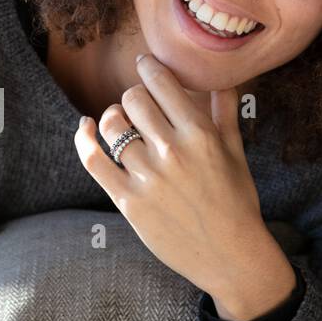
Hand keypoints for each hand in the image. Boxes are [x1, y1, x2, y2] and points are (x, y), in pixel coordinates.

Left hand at [73, 53, 293, 319]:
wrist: (230, 256)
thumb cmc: (237, 202)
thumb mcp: (236, 152)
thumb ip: (224, 111)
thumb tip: (222, 76)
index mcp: (201, 135)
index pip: (162, 84)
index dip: (148, 68)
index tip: (144, 64)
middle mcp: (172, 152)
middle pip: (133, 100)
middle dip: (133, 97)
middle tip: (137, 104)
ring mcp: (148, 178)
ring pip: (112, 127)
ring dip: (112, 118)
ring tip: (118, 120)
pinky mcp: (129, 202)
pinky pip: (94, 161)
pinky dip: (84, 140)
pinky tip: (85, 128)